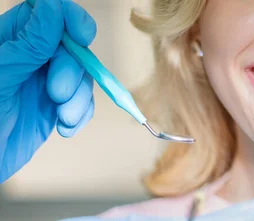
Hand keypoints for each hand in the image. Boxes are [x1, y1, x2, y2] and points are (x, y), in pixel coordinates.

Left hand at [0, 0, 95, 182]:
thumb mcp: (1, 80)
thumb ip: (28, 45)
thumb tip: (53, 8)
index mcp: (7, 41)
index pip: (45, 12)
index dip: (69, 18)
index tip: (81, 37)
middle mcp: (28, 58)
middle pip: (70, 46)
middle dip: (72, 70)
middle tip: (57, 94)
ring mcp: (43, 83)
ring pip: (81, 75)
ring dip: (79, 98)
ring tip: (64, 118)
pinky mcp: (54, 108)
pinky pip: (82, 101)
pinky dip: (81, 114)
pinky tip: (66, 127)